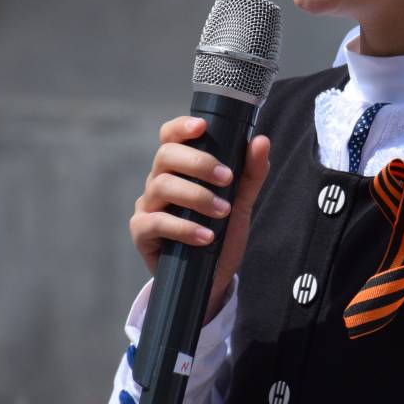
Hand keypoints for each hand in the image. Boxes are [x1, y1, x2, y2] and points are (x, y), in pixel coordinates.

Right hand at [130, 115, 270, 321]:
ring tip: (222, 212)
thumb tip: (261, 141)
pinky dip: (183, 228)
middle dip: (198, 162)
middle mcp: (159, 181)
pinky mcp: (142, 232)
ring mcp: (148, 206)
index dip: (181, 126)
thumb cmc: (221, 233)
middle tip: (227, 178)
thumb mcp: (240, 203)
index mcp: (178, 168)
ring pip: (161, 186)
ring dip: (196, 197)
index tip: (202, 126)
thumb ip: (250, 174)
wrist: (210, 277)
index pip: (170, 137)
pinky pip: (155, 222)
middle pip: (166, 155)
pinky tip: (205, 236)